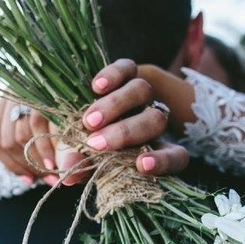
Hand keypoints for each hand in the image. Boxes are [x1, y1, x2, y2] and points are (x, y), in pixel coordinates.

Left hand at [0, 59, 189, 185]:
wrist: (134, 163)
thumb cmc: (89, 137)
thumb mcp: (58, 124)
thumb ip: (27, 113)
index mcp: (120, 89)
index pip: (126, 68)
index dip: (112, 74)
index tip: (92, 87)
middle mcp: (144, 104)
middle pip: (140, 92)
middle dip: (113, 109)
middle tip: (87, 130)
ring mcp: (161, 130)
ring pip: (156, 119)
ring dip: (128, 131)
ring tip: (99, 148)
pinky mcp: (173, 155)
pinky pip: (179, 155)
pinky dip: (163, 159)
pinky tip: (141, 166)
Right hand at [61, 58, 188, 184]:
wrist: (72, 119)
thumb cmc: (80, 148)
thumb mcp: (78, 159)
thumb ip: (77, 165)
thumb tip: (69, 175)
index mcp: (152, 150)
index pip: (175, 156)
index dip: (163, 161)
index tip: (141, 165)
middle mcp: (151, 122)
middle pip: (155, 120)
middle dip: (125, 132)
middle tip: (94, 144)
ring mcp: (140, 96)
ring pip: (142, 91)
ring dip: (116, 106)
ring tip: (88, 121)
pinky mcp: (126, 73)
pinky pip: (127, 68)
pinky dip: (113, 76)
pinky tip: (95, 87)